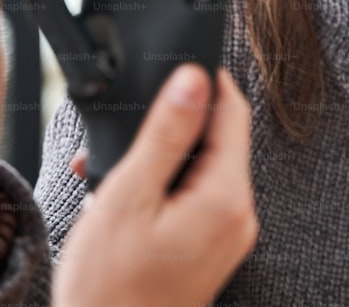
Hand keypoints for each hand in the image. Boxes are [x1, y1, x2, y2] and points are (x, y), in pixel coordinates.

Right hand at [54, 64, 257, 305]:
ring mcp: (227, 236)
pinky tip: (121, 196)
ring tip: (110, 169)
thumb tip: (194, 78)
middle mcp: (238, 217)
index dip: (205, 80)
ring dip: (160, 157)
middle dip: (172, 124)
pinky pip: (195, 199)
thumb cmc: (109, 288)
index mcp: (226, 198)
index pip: (233, 112)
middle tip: (126, 126)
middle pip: (219, 140)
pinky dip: (162, 187)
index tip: (173, 65)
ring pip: (202, 169)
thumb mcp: (129, 196)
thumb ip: (166, 133)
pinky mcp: (210, 249)